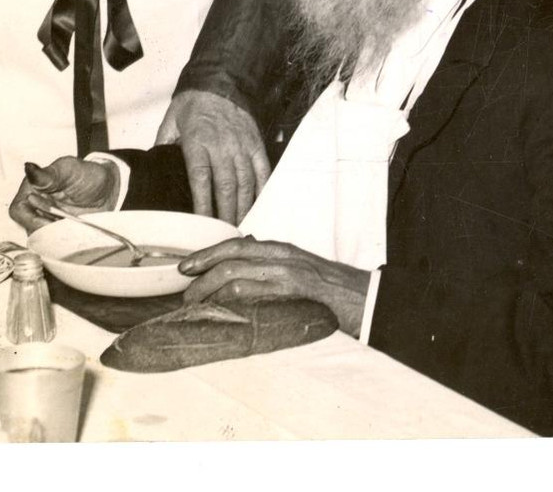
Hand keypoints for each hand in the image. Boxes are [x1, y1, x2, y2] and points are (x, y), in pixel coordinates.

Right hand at [8, 156, 119, 232]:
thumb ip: (48, 174)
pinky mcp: (57, 232)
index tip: (49, 221)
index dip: (30, 218)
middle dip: (45, 230)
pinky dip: (61, 242)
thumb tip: (29, 167)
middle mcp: (36, 205)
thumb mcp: (69, 170)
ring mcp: (47, 220)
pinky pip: (52, 243)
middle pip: (27, 227)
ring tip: (71, 227)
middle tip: (64, 225)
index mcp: (32, 187)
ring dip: (54, 236)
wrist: (109, 190)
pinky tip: (73, 234)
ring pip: (39, 238)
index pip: (18, 210)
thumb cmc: (88, 175)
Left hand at [154, 91, 270, 224]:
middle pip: (226, 187)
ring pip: (245, 182)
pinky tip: (258, 205)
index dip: (203, 205)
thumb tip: (153, 165)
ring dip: (244, 207)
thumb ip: (163, 145)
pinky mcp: (255, 143)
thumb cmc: (193, 103)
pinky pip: (261, 170)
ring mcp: (241, 145)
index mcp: (197, 142)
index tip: (203, 224)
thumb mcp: (171, 121)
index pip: (201, 180)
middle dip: (226, 214)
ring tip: (240, 226)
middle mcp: (221, 146)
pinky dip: (261, 189)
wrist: (220, 80)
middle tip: (224, 234)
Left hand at [179, 236, 369, 336]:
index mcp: (281, 250)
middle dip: (202, 265)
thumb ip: (275, 267)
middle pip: (232, 253)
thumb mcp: (301, 272)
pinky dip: (232, 298)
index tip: (187, 264)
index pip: (237, 244)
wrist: (369, 299)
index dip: (208, 252)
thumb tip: (246, 266)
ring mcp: (288, 271)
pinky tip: (220, 308)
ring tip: (194, 302)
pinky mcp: (295, 289)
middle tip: (182, 280)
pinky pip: (255, 290)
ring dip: (209, 286)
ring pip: (237, 271)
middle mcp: (282, 255)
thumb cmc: (334, 292)